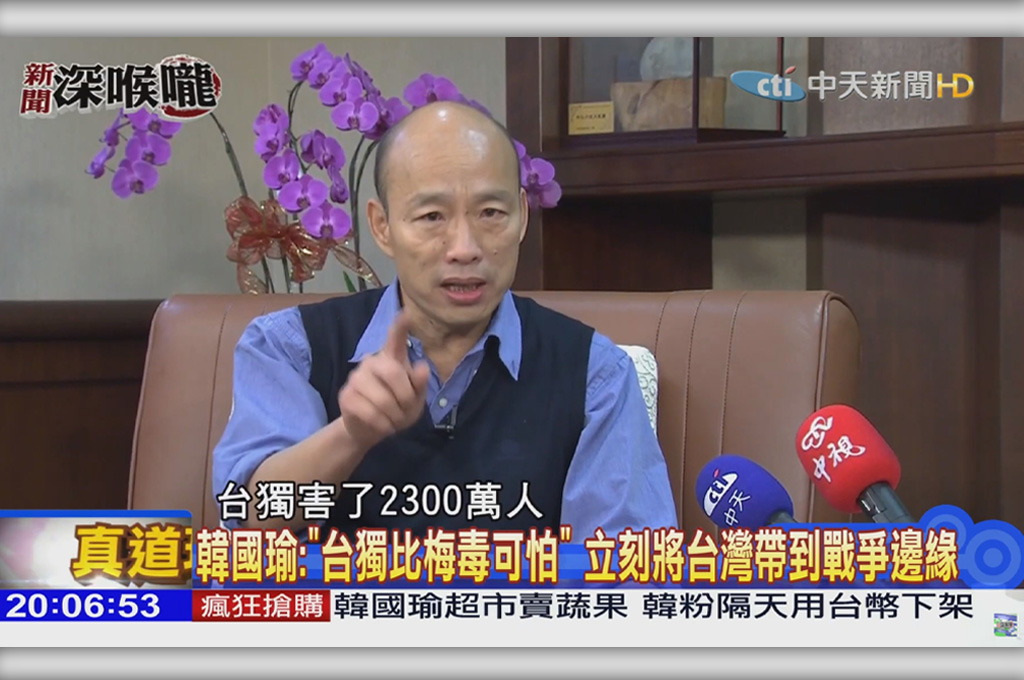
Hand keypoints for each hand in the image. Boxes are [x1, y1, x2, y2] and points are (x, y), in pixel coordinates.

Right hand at [337, 311, 430, 452]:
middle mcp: (372, 362)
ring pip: (382, 399)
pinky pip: (370, 413)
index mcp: (392, 359)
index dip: (400, 327)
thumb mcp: (415, 399)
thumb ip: (419, 384)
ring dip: (395, 416)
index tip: (406, 313)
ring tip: (394, 419)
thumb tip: (422, 368)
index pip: (395, 339)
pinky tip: (383, 425)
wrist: (371, 430)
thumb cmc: (397, 408)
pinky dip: (383, 425)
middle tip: (406, 410)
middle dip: (405, 397)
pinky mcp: (346, 396)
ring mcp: (356, 378)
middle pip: (393, 372)